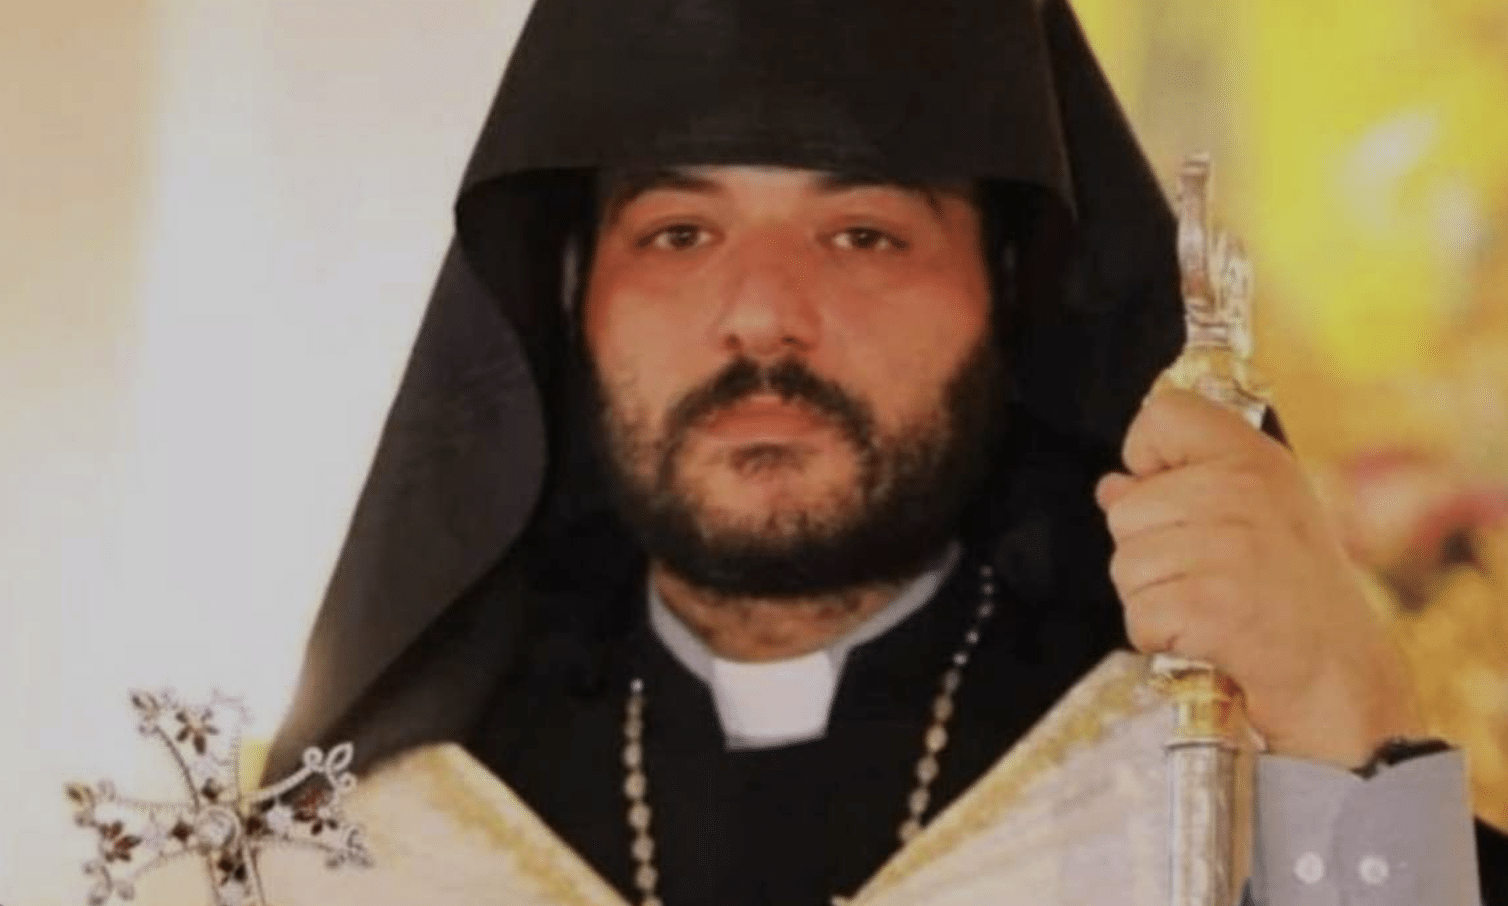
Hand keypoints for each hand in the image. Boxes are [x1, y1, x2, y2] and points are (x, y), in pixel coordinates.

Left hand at [1095, 389, 1424, 768]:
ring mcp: (1231, 549)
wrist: (1344, 682)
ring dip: (1154, 601)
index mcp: (1256, 460)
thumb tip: (1112, 486)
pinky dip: (1160, 639)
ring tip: (1211, 609)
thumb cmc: (1295, 601)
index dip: (1148, 455)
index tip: (1174, 492)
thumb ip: (1181, 492)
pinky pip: (1139, 615)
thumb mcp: (1254, 522)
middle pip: (1126, 509)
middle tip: (1209, 579)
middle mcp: (1245, 492)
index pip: (1165, 414)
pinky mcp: (1214, 607)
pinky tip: (1205, 640)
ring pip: (1126, 566)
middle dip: (1149, 554)